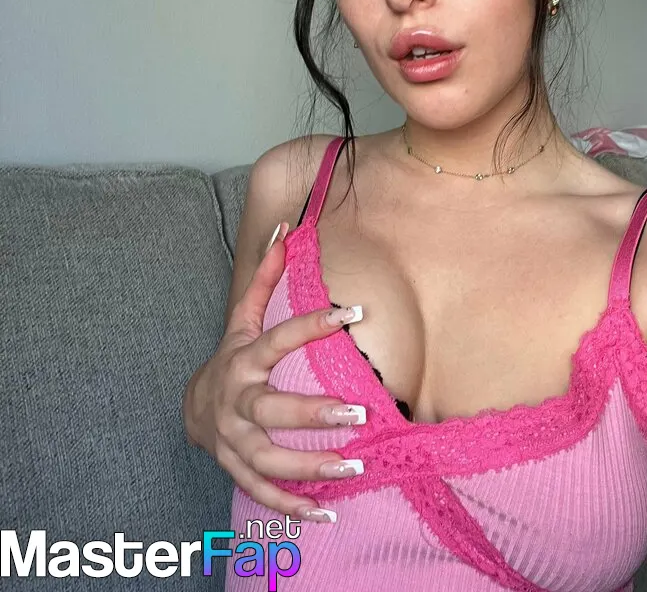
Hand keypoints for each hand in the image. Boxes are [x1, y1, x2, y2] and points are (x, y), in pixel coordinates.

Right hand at [182, 222, 365, 518]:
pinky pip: (262, 494)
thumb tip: (285, 227)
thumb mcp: (243, 318)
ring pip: (267, 459)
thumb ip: (266, 276)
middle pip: (269, 409)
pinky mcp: (238, 470)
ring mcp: (233, 441)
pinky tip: (326, 513)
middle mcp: (236, 402)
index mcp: (242, 359)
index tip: (353, 312)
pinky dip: (291, 508)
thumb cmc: (233, 356)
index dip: (313, 323)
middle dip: (311, 413)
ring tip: (354, 468)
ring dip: (309, 467)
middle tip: (358, 412)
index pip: (278, 338)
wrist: (193, 407)